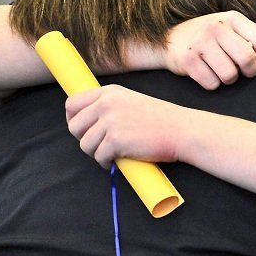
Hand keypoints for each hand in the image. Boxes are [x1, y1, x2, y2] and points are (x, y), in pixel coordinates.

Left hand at [66, 85, 184, 167]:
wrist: (182, 130)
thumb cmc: (161, 120)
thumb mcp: (131, 102)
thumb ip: (110, 106)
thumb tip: (87, 122)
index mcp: (109, 92)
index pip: (72, 104)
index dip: (73, 120)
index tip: (83, 130)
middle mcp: (107, 103)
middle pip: (75, 126)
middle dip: (84, 139)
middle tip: (101, 145)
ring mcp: (110, 121)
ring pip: (85, 144)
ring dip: (96, 153)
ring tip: (112, 154)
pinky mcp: (115, 140)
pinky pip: (99, 157)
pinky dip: (106, 163)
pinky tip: (118, 161)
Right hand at [163, 11, 255, 88]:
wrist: (170, 40)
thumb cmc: (212, 39)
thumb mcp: (237, 35)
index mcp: (233, 18)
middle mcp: (216, 27)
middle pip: (248, 59)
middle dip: (249, 72)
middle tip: (241, 71)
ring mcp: (200, 42)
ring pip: (230, 75)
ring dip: (229, 79)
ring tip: (221, 70)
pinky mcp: (187, 59)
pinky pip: (212, 84)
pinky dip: (212, 84)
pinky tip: (206, 73)